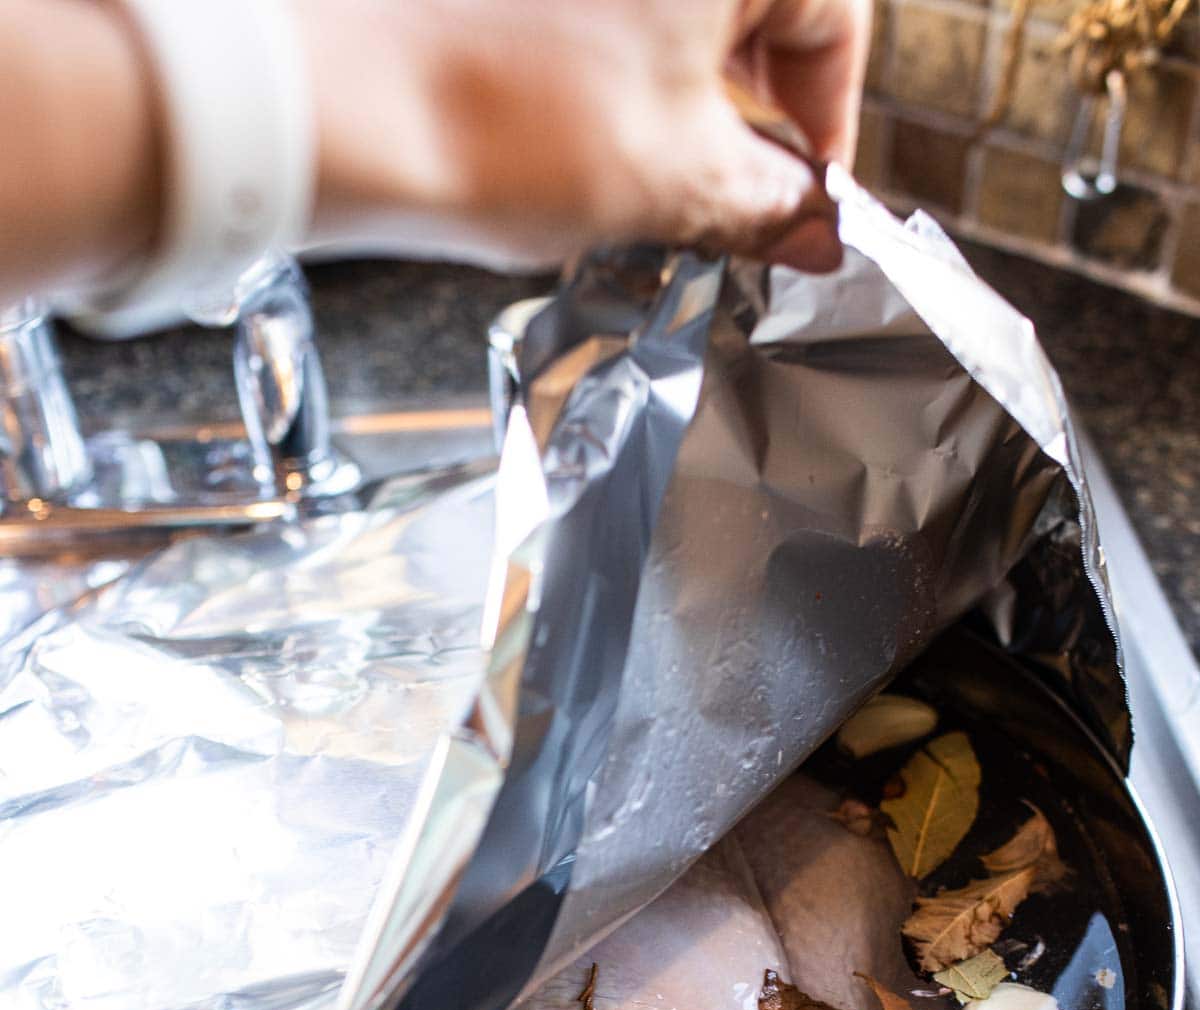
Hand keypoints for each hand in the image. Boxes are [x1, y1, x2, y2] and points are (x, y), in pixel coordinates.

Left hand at [298, 0, 870, 271]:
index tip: (806, 199)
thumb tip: (818, 224)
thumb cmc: (501, 119)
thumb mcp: (676, 185)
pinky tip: (584, 122)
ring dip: (683, 85)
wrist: (330, 99)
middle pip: (754, 3)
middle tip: (730, 198)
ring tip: (646, 170)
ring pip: (674, 10)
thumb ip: (774, 205)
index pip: (836, 22)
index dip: (827, 127)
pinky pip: (603, 8)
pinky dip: (613, 55)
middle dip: (752, 105)